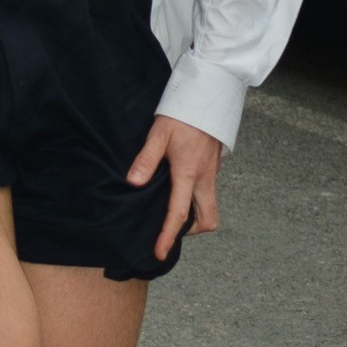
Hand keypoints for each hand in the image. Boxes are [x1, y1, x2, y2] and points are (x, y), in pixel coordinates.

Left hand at [125, 113, 223, 260]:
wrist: (210, 94)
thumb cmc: (183, 113)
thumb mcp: (159, 133)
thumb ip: (146, 159)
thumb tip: (133, 182)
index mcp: (189, 173)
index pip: (179, 214)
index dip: (168, 236)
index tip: (159, 252)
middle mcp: (205, 178)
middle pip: (208, 220)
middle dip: (190, 230)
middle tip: (170, 227)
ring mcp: (213, 173)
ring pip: (210, 207)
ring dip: (194, 215)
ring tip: (170, 208)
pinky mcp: (214, 167)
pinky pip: (208, 193)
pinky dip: (196, 199)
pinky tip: (179, 189)